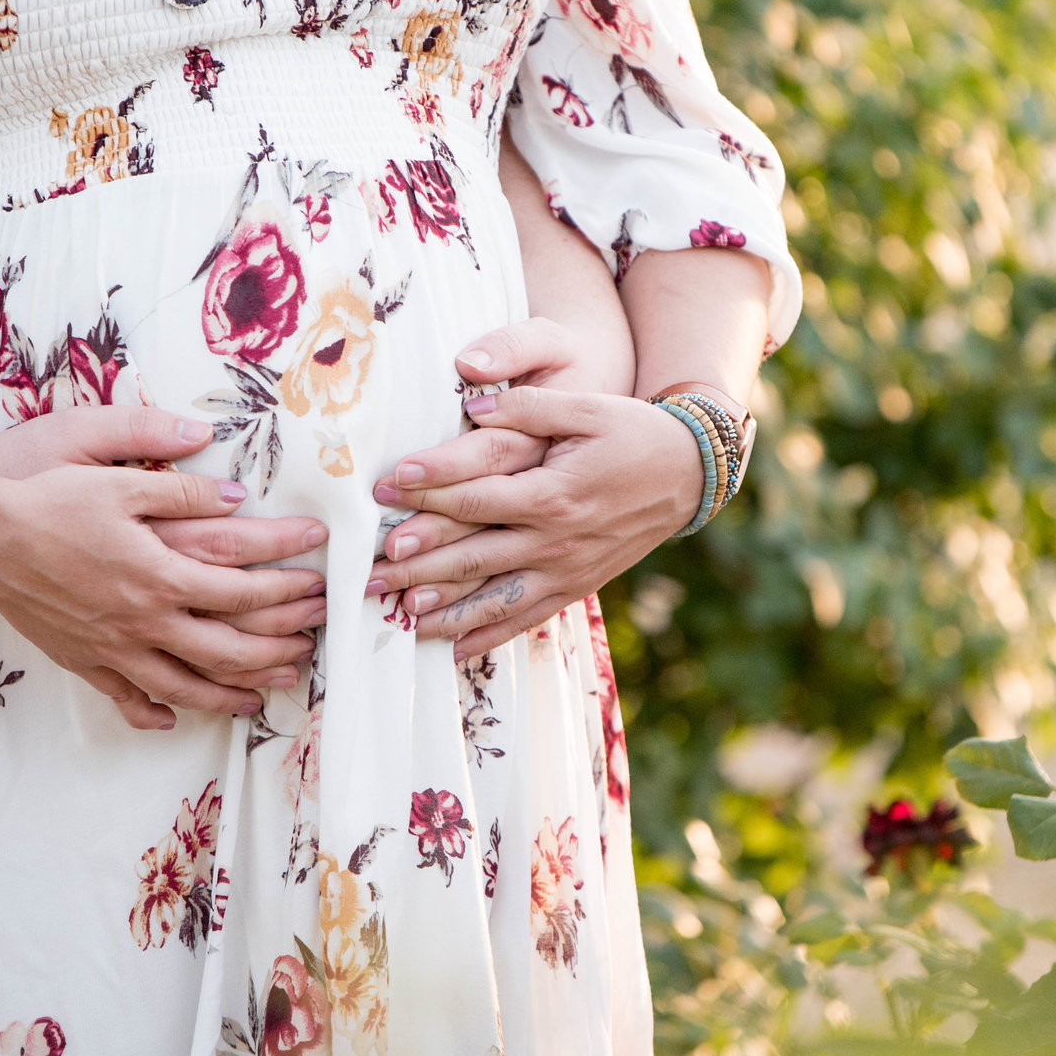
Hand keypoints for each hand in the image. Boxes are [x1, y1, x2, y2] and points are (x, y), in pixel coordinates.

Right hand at [0, 408, 328, 730]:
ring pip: (186, 684)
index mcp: (157, 570)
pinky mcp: (80, 658)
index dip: (287, 577)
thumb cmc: (45, 492)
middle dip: (279, 644)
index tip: (320, 569)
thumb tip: (237, 496)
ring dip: (235, 691)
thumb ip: (181, 486)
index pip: (242, 584)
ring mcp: (110, 646)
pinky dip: (155, 711)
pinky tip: (177, 717)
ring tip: (271, 689)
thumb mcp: (117, 471)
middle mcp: (140, 618)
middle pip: (227, 647)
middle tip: (314, 637)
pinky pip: (125, 697)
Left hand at [368, 385, 702, 659]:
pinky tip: (448, 648)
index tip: (385, 487)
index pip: (476, 495)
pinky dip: (485, 637)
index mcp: (554, 492)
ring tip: (394, 614)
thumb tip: (470, 408)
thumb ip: (526, 407)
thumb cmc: (633, 432)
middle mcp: (556, 540)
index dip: (428, 491)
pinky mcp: (574, 587)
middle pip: (472, 556)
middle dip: (415, 564)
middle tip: (366, 570)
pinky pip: (523, 619)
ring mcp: (565, 571)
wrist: (689, 474)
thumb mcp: (586, 407)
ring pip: (492, 597)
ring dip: (441, 609)